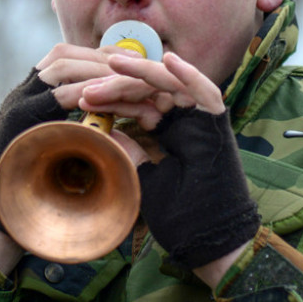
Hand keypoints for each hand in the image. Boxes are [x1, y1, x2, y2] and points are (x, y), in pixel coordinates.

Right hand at [0, 43, 132, 233]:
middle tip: (135, 65)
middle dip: (101, 58)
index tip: (129, 60)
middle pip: (62, 55)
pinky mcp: (20, 120)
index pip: (65, 58)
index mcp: (31, 96)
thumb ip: (76, 123)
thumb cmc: (37, 186)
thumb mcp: (59, 145)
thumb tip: (112, 109)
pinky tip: (111, 99)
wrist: (0, 213)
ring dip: (98, 72)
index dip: (97, 55)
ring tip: (128, 82)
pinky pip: (56, 97)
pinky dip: (86, 93)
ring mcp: (18, 104)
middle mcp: (22, 93)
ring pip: (60, 68)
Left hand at [80, 52, 259, 269]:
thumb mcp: (144, 179)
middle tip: (89, 87)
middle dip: (118, 86)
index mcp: (169, 132)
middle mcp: (185, 121)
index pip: (138, 105)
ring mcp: (201, 121)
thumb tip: (104, 131)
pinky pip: (205, 92)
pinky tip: (168, 61)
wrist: (210, 240)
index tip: (84, 100)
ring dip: (144, 73)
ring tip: (114, 63)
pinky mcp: (218, 124)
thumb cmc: (182, 216)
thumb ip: (129, 154)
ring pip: (171, 86)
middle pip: (150, 91)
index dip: (111, 100)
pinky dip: (189, 75)